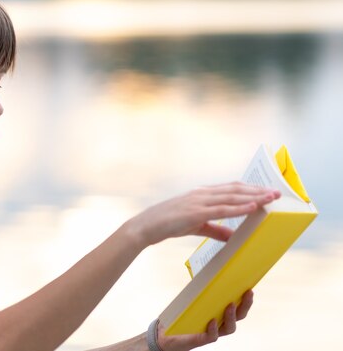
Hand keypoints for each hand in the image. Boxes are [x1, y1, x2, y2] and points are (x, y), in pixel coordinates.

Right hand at [133, 182, 279, 245]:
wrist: (145, 227)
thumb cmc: (168, 224)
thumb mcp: (196, 226)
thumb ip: (216, 229)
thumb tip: (234, 236)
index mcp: (202, 194)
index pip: (231, 188)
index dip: (251, 188)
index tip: (267, 190)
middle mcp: (202, 193)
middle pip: (236, 189)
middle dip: (258, 190)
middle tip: (278, 193)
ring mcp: (198, 201)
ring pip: (232, 196)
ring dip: (254, 197)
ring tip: (271, 198)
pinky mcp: (195, 212)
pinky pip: (221, 209)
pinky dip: (239, 207)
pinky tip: (252, 207)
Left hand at [157, 290, 253, 350]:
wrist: (169, 332)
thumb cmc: (183, 313)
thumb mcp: (192, 298)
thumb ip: (200, 288)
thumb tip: (206, 270)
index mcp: (221, 312)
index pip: (239, 306)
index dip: (246, 299)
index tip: (250, 287)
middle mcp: (221, 323)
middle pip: (239, 316)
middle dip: (245, 305)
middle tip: (247, 293)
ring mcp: (214, 332)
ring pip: (229, 328)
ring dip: (231, 316)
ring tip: (229, 305)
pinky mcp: (202, 339)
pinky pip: (212, 336)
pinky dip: (213, 328)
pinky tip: (212, 320)